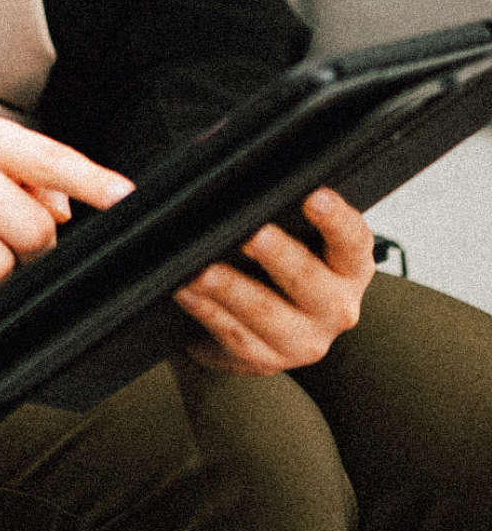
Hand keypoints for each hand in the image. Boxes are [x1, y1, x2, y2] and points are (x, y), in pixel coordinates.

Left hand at [175, 187, 375, 374]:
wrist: (259, 327)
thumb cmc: (270, 266)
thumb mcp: (276, 232)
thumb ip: (249, 200)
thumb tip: (177, 171)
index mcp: (347, 267)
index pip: (353, 240)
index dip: (337, 219)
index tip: (315, 196)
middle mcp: (335, 305)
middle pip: (310, 280)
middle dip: (280, 256)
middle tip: (253, 235)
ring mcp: (303, 339)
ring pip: (268, 313)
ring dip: (234, 290)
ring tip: (205, 271)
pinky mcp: (266, 359)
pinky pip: (234, 334)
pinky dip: (208, 311)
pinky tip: (187, 292)